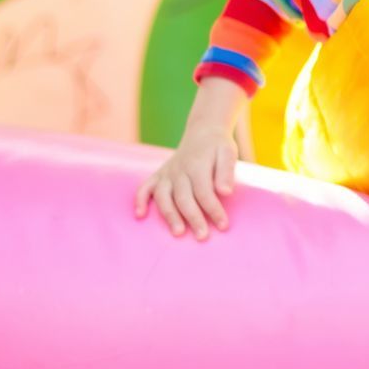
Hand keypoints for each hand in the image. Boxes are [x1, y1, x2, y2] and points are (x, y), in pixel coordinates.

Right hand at [134, 125, 236, 239]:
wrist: (203, 131)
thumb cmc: (218, 146)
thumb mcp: (228, 153)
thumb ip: (226, 172)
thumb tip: (226, 192)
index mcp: (197, 166)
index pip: (205, 192)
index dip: (214, 210)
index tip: (223, 225)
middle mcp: (179, 171)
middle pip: (184, 198)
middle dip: (193, 218)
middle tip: (202, 236)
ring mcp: (167, 173)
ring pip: (163, 196)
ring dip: (169, 215)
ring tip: (178, 233)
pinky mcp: (159, 175)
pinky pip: (144, 187)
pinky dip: (140, 200)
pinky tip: (140, 215)